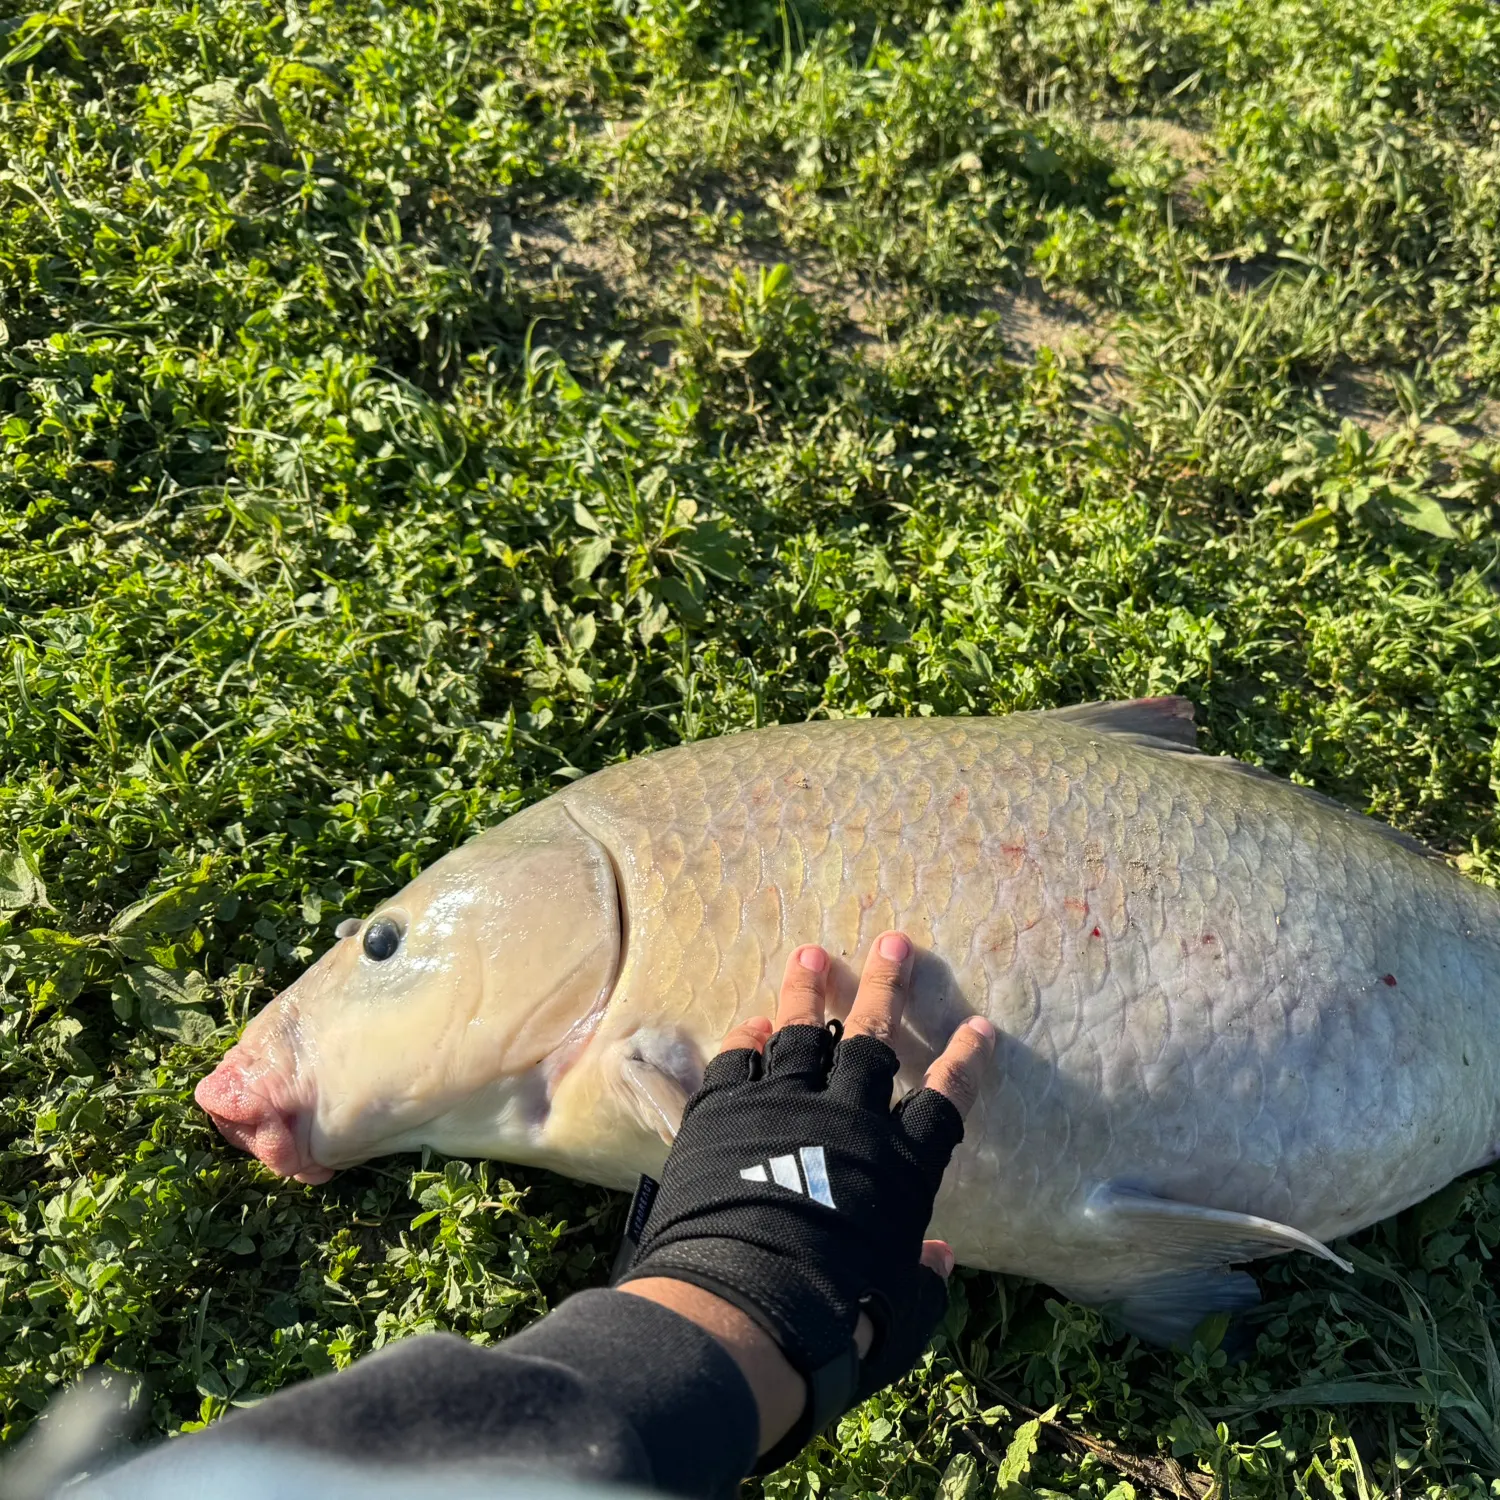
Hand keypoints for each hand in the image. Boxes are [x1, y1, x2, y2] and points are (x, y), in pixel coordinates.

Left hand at [620, 932, 994, 1466]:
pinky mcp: (723, 1114)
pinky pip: (739, 1062)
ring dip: (810, 991)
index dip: (964, 1062)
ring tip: (811, 954)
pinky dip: (747, 1040)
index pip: (945, 1100)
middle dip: (887, 986)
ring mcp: (782, 1107)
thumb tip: (939, 1259)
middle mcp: (847, 1120)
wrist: (742, 1310)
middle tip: (893, 941)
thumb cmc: (835, 1327)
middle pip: (874, 1038)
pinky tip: (753, 1023)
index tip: (979, 1026)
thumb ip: (922, 1280)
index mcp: (899, 1165)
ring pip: (803, 1032)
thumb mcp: (898, 1316)